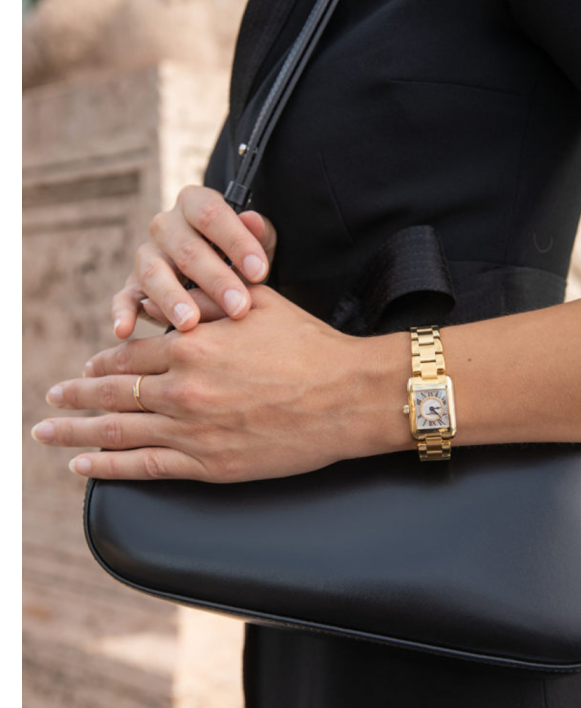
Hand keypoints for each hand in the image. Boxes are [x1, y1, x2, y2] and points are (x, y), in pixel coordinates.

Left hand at [32, 286, 407, 481]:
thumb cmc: (307, 345)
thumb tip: (175, 298)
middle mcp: (182, 389)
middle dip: (75, 397)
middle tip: (51, 400)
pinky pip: (145, 468)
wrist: (347, 394)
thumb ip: (208, 299)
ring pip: (116, 434)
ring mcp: (193, 430)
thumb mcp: (256, 304)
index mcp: (192, 346)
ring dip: (75, 433)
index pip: (128, 356)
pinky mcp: (210, 465)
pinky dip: (108, 467)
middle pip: (110, 395)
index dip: (101, 364)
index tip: (86, 368)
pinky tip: (84, 466)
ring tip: (47, 432)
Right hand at [112, 185, 277, 337]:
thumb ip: (260, 233)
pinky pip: (123, 298)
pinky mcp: (133, 285)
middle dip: (215, 281)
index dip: (236, 242)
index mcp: (194, 203)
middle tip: (239, 307)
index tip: (260, 272)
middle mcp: (165, 225)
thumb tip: (253, 220)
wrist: (218, 276)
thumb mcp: (259, 243)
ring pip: (154, 273)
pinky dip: (121, 314)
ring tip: (191, 323)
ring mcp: (146, 255)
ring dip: (172, 299)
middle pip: (186, 249)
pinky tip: (124, 330)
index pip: (211, 214)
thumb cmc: (240, 257)